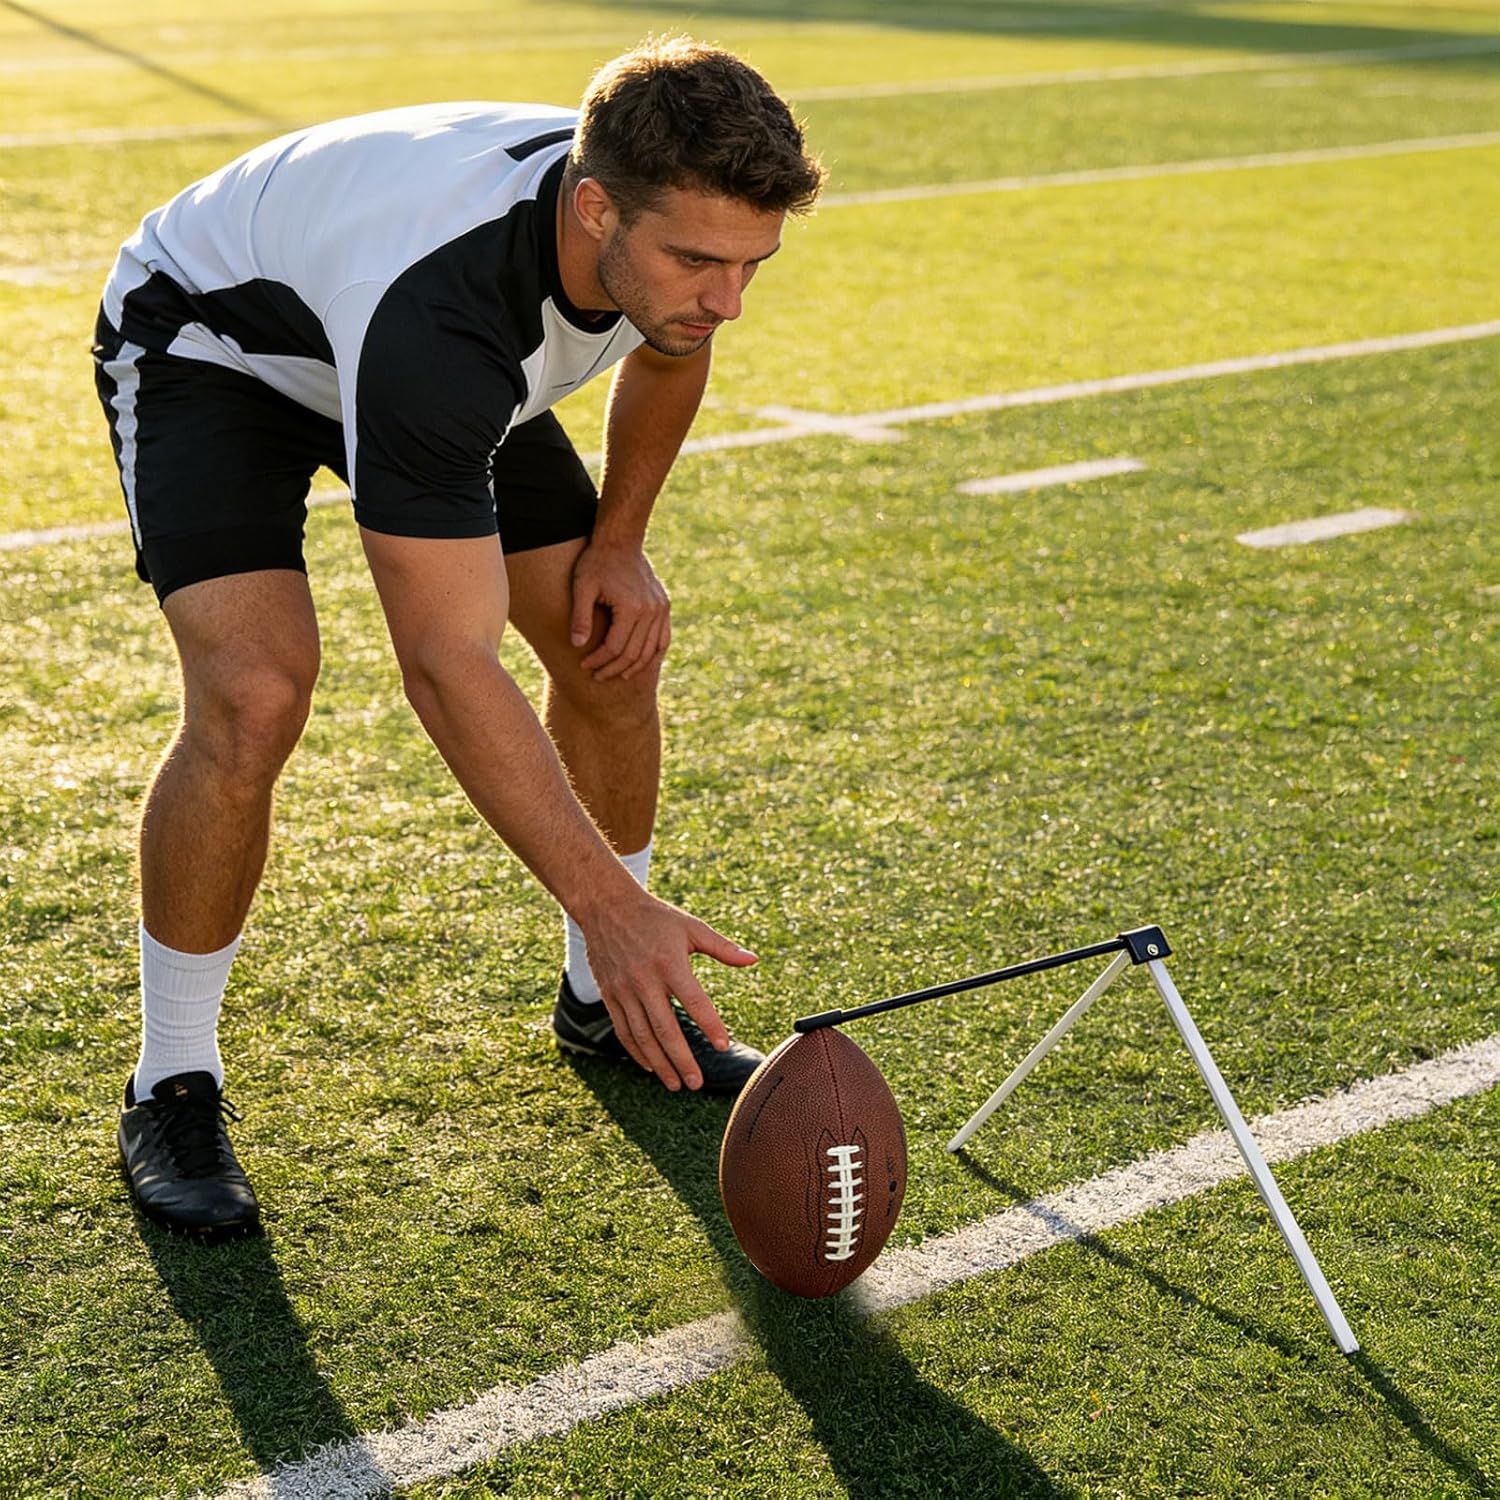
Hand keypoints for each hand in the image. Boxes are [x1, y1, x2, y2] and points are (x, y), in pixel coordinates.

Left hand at [570, 540, 670, 681]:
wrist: (620, 541)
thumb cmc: (596, 562)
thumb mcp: (582, 587)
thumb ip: (580, 617)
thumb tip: (577, 645)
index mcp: (632, 607)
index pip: (615, 647)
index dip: (598, 660)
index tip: (584, 665)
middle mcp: (651, 611)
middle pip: (633, 654)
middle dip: (613, 669)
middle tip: (596, 676)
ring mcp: (661, 609)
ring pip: (650, 651)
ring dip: (633, 668)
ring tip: (616, 675)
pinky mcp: (664, 607)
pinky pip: (663, 639)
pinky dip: (652, 655)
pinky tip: (639, 664)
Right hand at [583, 891, 757, 1090]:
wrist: (606, 906)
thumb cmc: (655, 917)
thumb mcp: (691, 927)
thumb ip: (723, 948)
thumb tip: (754, 960)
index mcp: (669, 962)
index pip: (695, 1001)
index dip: (710, 1025)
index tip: (724, 1045)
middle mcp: (644, 980)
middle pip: (665, 1028)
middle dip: (682, 1059)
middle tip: (696, 1083)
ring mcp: (624, 990)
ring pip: (642, 1035)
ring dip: (660, 1063)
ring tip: (676, 1084)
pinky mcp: (610, 995)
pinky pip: (623, 1030)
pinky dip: (636, 1051)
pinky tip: (651, 1065)